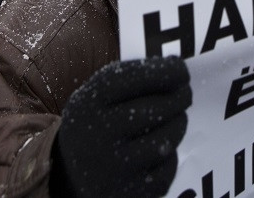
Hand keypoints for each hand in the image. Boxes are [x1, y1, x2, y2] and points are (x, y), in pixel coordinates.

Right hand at [52, 56, 190, 197]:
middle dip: (179, 97)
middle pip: (154, 110)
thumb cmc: (94, 123)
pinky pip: (165, 170)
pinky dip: (170, 156)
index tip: (182, 69)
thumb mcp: (95, 96)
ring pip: (164, 141)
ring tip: (178, 117)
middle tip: (186, 92)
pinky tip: (162, 148)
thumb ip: (129, 80)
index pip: (132, 79)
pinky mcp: (128, 192)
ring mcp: (113, 167)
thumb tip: (176, 67)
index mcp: (88, 104)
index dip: (163, 72)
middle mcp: (97, 136)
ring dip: (178, 124)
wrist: (68, 174)